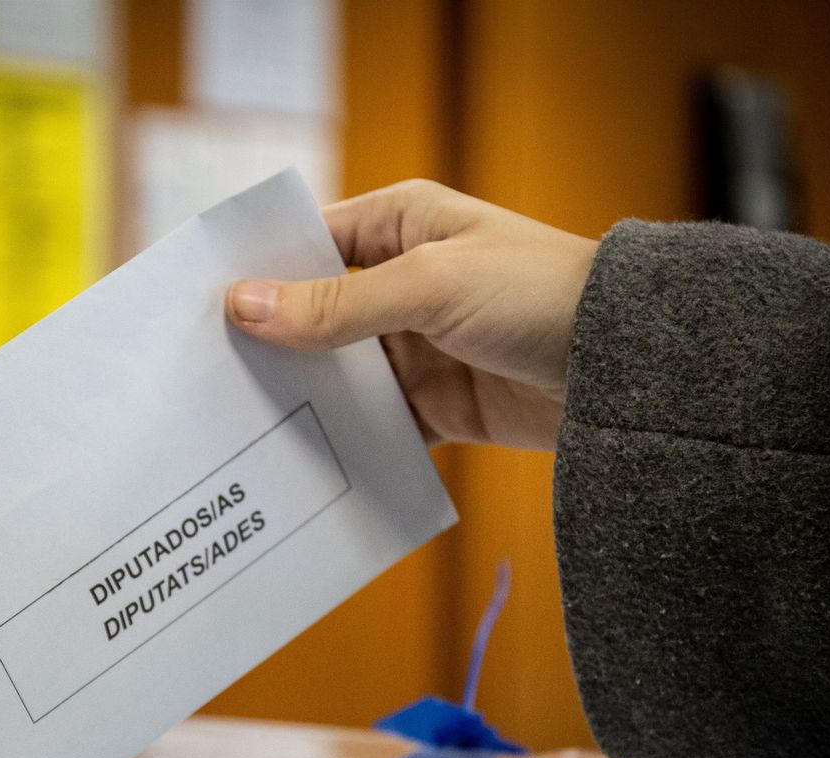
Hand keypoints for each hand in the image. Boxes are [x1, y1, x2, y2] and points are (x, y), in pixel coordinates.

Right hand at [226, 180, 597, 449]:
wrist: (630, 368)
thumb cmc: (538, 295)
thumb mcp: (426, 289)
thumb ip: (333, 306)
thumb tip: (243, 305)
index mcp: (402, 226)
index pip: (309, 243)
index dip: (258, 273)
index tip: (199, 308)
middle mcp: (404, 282)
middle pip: (315, 314)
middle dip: (270, 345)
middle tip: (204, 377)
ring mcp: (419, 346)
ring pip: (339, 375)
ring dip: (303, 398)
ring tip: (237, 426)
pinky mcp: (437, 404)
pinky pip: (376, 424)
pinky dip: (345, 441)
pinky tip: (299, 460)